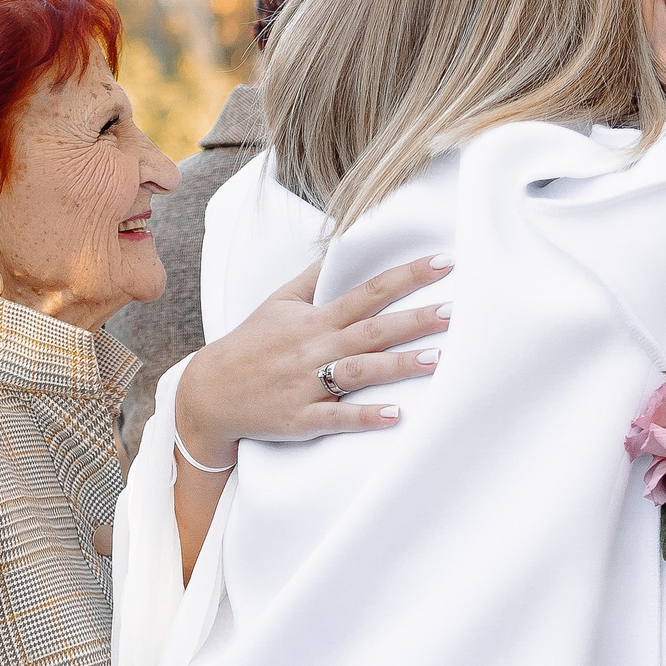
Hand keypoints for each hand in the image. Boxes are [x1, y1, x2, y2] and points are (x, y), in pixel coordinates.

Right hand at [172, 254, 455, 466]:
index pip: (368, 291)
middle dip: (414, 319)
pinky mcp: (302, 417)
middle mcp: (316, 348)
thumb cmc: (250, 345)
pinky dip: (365, 416)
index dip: (407, 276)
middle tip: (455, 311)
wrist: (210, 392)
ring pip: (359, 371)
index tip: (444, 263)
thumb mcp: (278, 303)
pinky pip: (337, 417)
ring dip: (398, 365)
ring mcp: (309, 383)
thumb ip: (313, 277)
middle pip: (373, 330)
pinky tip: (396, 415)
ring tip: (437, 359)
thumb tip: (339, 247)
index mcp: (315, 320)